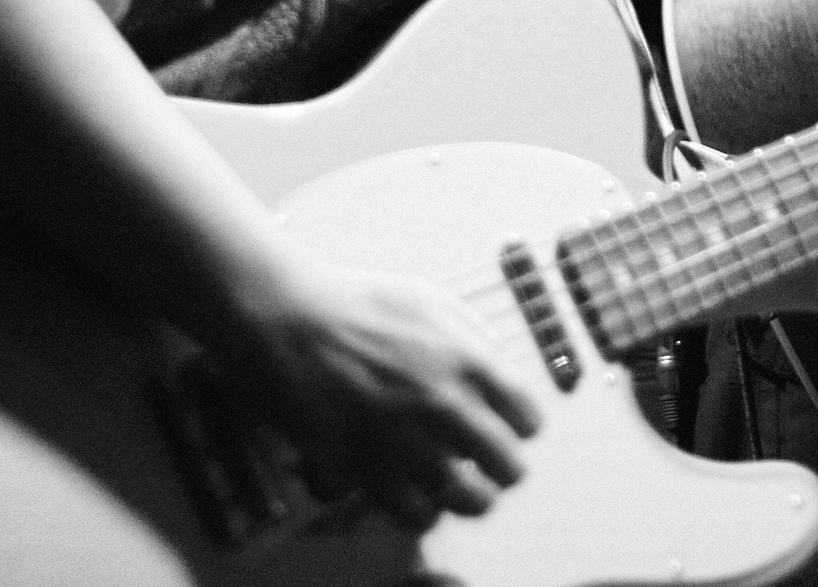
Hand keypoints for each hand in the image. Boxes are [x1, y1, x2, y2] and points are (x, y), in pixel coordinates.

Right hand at [229, 262, 541, 532]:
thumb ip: (478, 340)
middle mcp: (446, 405)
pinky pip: (420, 517)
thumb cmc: (357, 305)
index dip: (518, 426)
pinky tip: (413, 490)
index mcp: (468, 360)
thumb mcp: (432, 301)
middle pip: (510, 469)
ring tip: (452, 483)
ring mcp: (408, 442)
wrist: (287, 320)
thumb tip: (507, 378)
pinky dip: (423, 510)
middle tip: (483, 462)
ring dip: (468, 496)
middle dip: (500, 467)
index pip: (530, 420)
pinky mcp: (369, 471)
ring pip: (472, 503)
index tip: (503, 425)